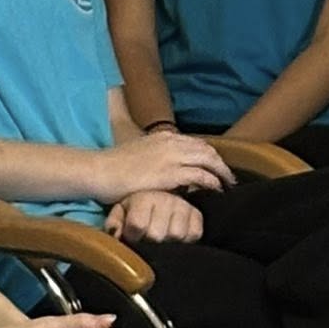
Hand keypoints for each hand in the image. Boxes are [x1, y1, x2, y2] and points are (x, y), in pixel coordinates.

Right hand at [98, 132, 233, 204]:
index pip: (196, 143)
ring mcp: (172, 156)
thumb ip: (155, 158)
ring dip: (222, 173)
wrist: (99, 171)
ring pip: (208, 159)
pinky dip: (212, 182)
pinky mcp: (170, 173)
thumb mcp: (138, 155)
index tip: (216, 167)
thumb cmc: (114, 167)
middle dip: (221, 163)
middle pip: (207, 149)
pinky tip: (216, 190)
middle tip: (229, 178)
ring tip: (228, 185)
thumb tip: (165, 168)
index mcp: (163, 137)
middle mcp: (171, 142)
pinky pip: (200, 175)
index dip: (210, 155)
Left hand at [106, 190, 204, 244]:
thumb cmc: (137, 210)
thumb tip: (116, 234)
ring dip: (168, 242)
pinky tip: (176, 237)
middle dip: (150, 241)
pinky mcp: (197, 214)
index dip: (133, 237)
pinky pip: (195, 234)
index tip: (133, 236)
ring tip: (162, 238)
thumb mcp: (120, 213)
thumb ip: (114, 223)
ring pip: (177, 235)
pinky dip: (186, 240)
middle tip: (148, 239)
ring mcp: (183, 206)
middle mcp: (165, 198)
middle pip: (157, 234)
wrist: (161, 198)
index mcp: (143, 197)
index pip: (138, 224)